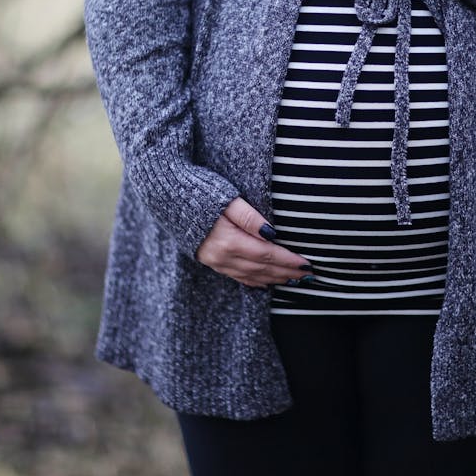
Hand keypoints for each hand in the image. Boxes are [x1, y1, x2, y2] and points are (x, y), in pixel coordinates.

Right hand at [196, 196, 315, 288]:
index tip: (307, 263)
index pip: (268, 254)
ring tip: (293, 279)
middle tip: (308, 275)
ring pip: (251, 276)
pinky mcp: (210, 261)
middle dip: (287, 272)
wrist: (167, 196)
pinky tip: (266, 283)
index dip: (289, 260)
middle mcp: (223, 256)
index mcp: (229, 241)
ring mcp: (215, 262)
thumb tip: (272, 232)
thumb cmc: (200, 192)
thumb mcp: (228, 198)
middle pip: (262, 268)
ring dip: (274, 279)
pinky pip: (237, 277)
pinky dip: (255, 282)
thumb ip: (250, 217)